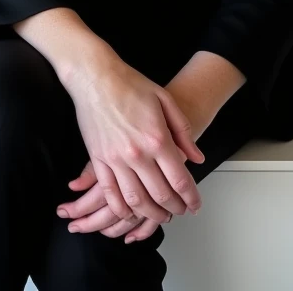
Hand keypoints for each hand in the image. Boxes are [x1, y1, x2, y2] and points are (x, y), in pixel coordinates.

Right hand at [58, 65, 205, 237]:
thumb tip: (197, 157)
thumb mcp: (164, 100)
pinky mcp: (98, 160)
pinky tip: (129, 213)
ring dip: (151, 214)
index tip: (195, 205)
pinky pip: (110, 193)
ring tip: (160, 215)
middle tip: (181, 211)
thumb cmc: (129, 84)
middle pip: (160, 195)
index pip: (180, 179)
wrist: (95, 76)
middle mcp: (137, 154)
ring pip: (136, 200)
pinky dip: (121, 209)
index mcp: (157, 138)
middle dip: (175, 208)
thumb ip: (183, 131)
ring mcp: (115, 159)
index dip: (191, 198)